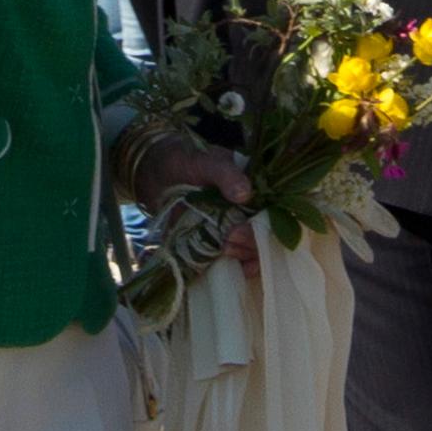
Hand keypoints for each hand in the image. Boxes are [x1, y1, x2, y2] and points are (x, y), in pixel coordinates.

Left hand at [128, 130, 261, 267]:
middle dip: (251, 243)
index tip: (243, 229)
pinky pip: (230, 260)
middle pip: (264, 236)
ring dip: (242, 256)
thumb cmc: (184, 161)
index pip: (275, 212)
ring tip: (222, 250)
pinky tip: (223, 269)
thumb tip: (245, 193)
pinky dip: (230, 268)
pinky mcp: (216, 244)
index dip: (267, 226)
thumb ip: (224, 173)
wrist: (155, 174)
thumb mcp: (203, 161)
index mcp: (256, 190)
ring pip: (251, 251)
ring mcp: (233, 229)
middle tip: (229, 239)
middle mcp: (250, 212)